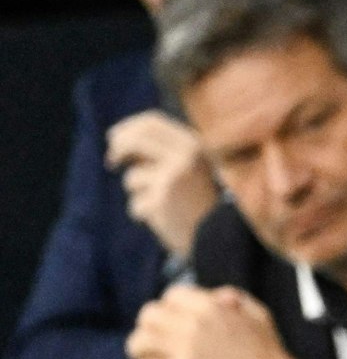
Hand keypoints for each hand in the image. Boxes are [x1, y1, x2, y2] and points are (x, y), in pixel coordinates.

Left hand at [106, 110, 218, 257]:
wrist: (221, 236)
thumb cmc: (199, 201)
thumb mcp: (188, 168)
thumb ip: (162, 152)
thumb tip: (120, 140)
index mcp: (194, 145)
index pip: (152, 122)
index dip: (127, 128)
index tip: (114, 138)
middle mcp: (185, 156)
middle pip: (135, 140)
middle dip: (118, 148)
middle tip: (112, 162)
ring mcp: (173, 178)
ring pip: (133, 178)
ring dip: (138, 193)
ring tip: (162, 204)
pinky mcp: (162, 200)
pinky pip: (136, 204)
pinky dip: (143, 213)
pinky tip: (165, 219)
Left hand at [125, 285, 303, 358]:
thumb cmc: (270, 355)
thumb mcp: (260, 316)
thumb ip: (236, 299)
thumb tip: (216, 295)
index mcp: (212, 307)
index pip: (171, 296)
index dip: (169, 308)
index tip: (173, 323)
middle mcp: (194, 325)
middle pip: (149, 316)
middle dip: (150, 327)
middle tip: (155, 342)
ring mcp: (186, 352)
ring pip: (138, 342)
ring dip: (141, 352)